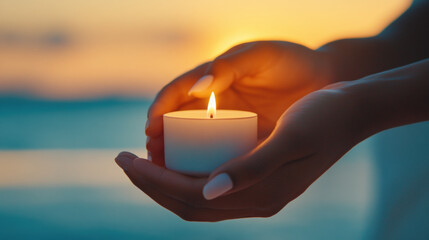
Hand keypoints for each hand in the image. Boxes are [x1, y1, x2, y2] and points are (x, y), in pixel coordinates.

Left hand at [116, 82, 364, 220]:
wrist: (353, 111)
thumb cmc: (324, 117)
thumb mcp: (290, 137)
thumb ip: (252, 168)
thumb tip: (206, 191)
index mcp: (261, 195)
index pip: (190, 195)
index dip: (153, 180)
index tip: (126, 159)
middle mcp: (256, 200)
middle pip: (187, 202)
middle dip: (150, 183)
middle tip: (121, 159)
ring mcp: (258, 193)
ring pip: (196, 197)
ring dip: (163, 181)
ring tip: (139, 161)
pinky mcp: (260, 180)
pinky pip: (211, 185)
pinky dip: (185, 176)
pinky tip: (174, 160)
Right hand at [145, 41, 333, 165]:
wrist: (323, 79)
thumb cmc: (292, 61)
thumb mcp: (260, 56)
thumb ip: (229, 66)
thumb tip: (196, 89)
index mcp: (213, 75)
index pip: (175, 91)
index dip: (160, 108)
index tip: (151, 127)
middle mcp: (213, 98)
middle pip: (175, 118)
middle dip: (159, 136)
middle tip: (150, 156)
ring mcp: (225, 119)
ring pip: (189, 139)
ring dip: (172, 155)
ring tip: (162, 171)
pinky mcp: (240, 137)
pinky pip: (213, 153)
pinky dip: (199, 164)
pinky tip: (193, 177)